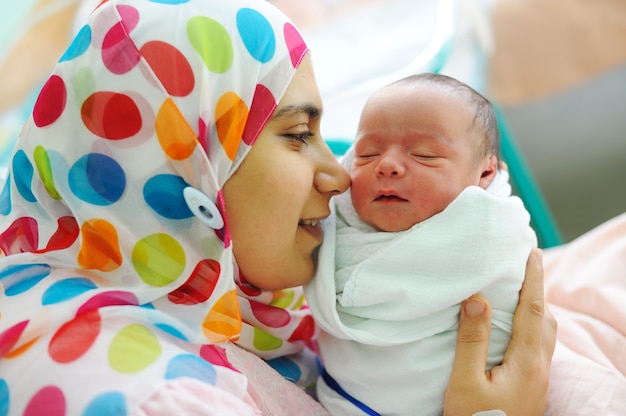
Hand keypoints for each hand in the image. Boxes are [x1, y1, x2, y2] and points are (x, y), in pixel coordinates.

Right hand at [443, 249, 556, 415]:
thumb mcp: (464, 383)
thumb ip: (471, 340)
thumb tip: (477, 298)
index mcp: (526, 361)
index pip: (533, 309)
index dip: (532, 278)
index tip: (530, 251)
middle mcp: (539, 366)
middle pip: (546, 317)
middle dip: (538, 287)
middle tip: (525, 263)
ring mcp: (538, 378)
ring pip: (546, 332)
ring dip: (537, 306)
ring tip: (521, 290)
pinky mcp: (532, 387)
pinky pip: (541, 345)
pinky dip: (534, 324)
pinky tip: (517, 328)